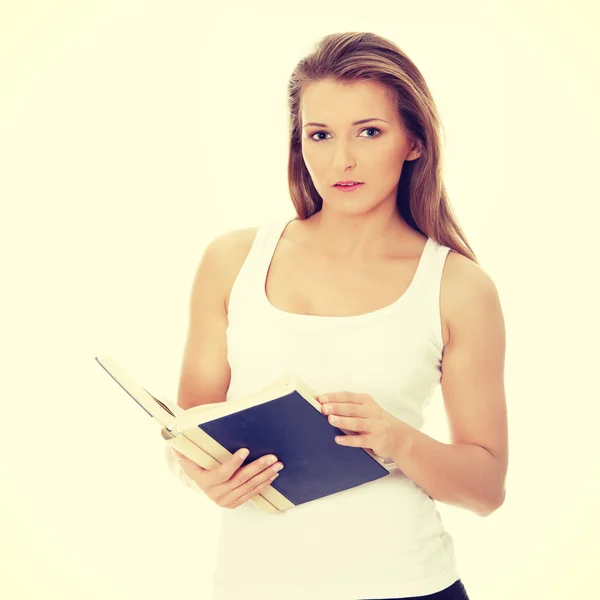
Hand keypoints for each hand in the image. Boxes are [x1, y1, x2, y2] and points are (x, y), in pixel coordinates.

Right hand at [169, 447, 283, 508]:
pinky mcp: (235, 503)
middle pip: (240, 480)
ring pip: (249, 487)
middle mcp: (216, 494)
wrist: (200, 480)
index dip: (234, 463)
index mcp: (205, 482)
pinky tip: (272, 475)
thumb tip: (172, 435)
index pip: (222, 473)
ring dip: (265, 475)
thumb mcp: (187, 456)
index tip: (245, 450)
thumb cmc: (196, 463)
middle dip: (258, 468)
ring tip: (277, 464)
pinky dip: (263, 484)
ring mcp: (226, 501)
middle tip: (272, 457)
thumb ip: (183, 447)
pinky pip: (252, 494)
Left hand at [318, 392, 402, 459]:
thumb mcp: (366, 409)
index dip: (334, 397)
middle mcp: (371, 412)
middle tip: (324, 408)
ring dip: (343, 421)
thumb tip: (326, 405)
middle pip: (352, 408)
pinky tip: (338, 439)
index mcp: (367, 401)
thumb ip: (349, 406)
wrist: (399, 437)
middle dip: (337, 407)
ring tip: (330, 420)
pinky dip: (349, 440)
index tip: (321, 398)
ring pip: (357, 423)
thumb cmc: (377, 421)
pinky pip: (361, 440)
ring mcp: (375, 426)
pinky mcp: (376, 440)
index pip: (348, 396)